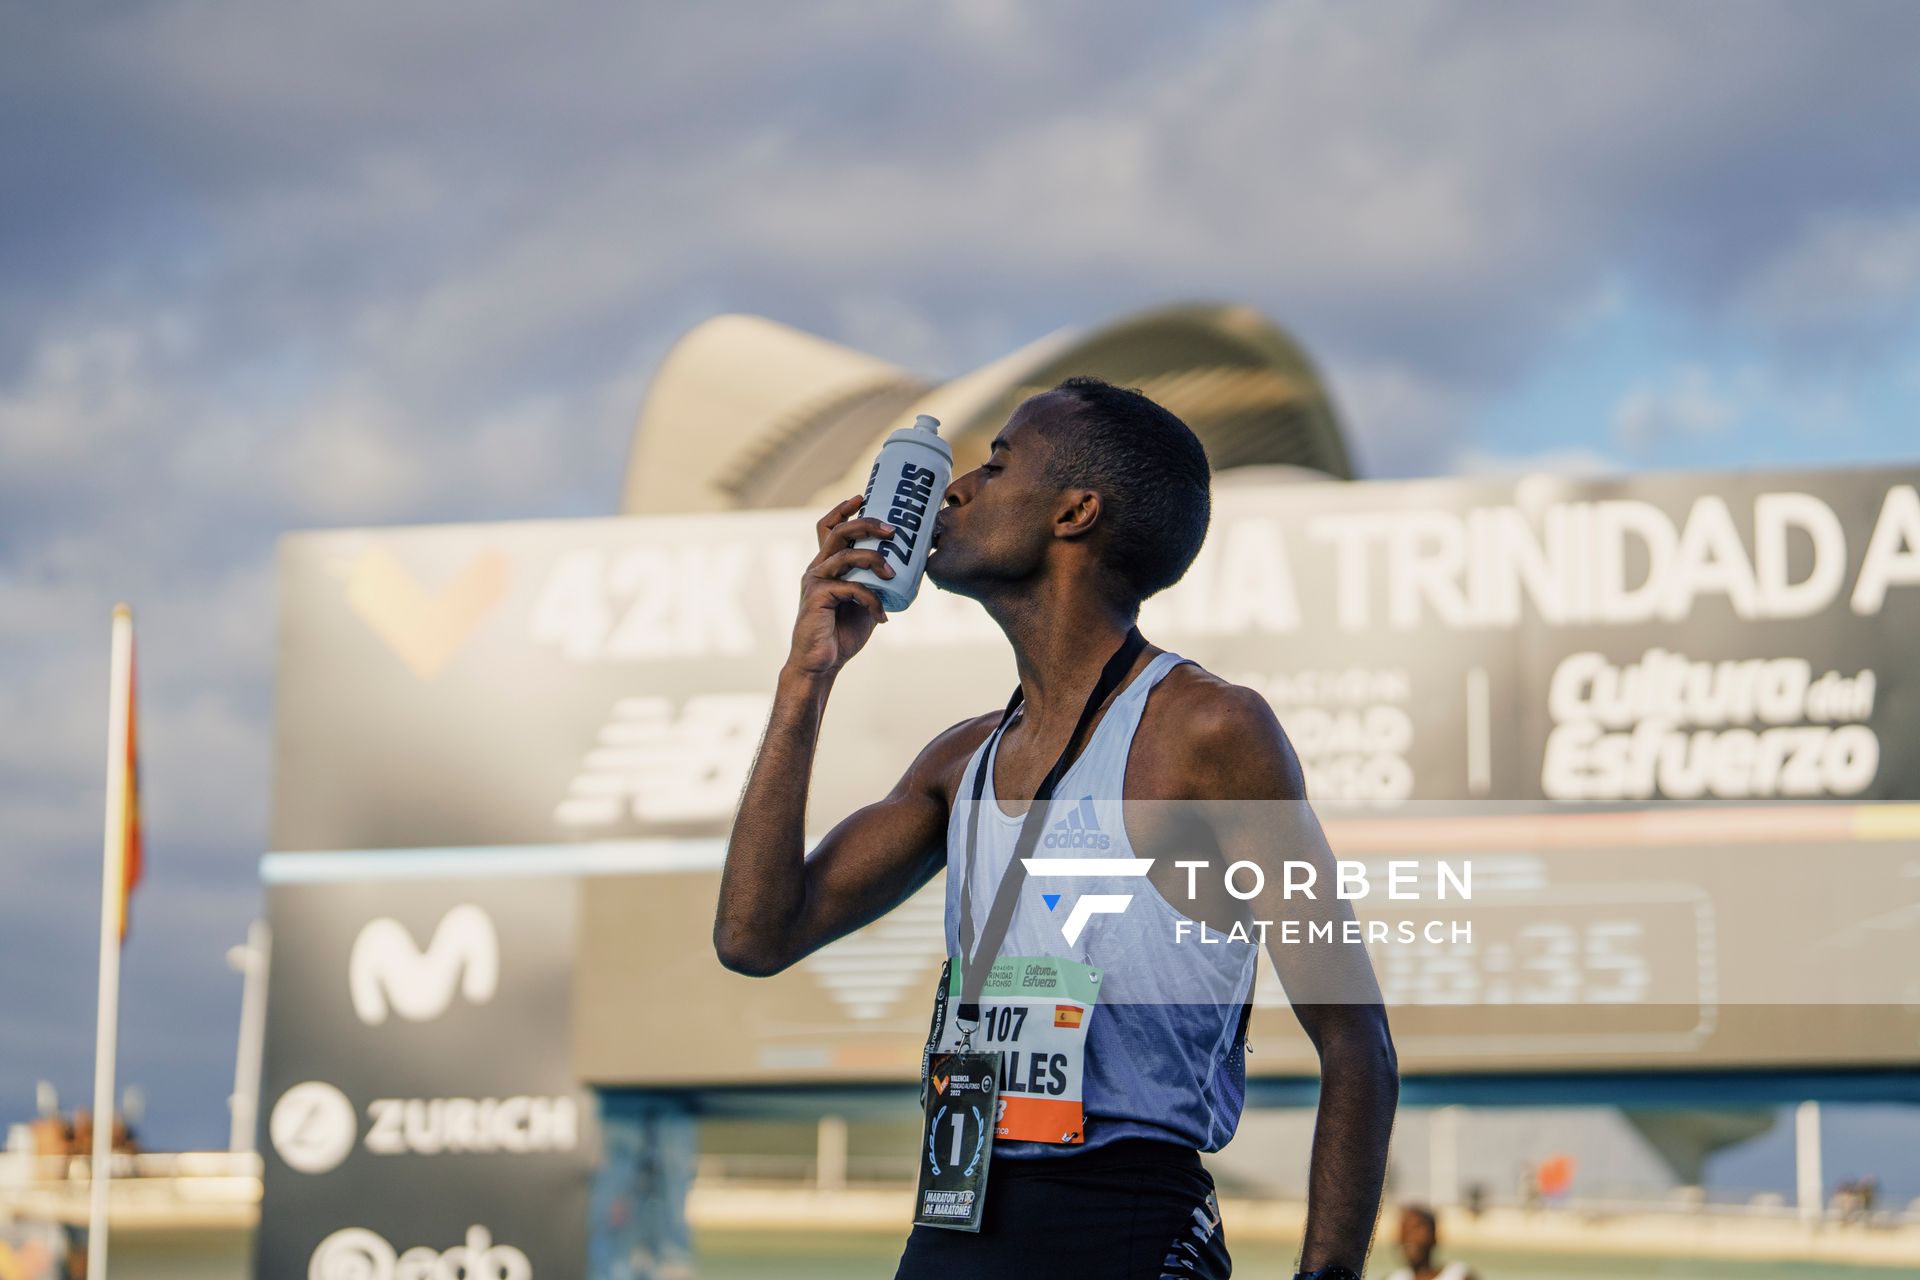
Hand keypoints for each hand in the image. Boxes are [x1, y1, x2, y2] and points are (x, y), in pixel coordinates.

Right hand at [787, 494, 896, 677]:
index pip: (829, 527)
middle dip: (867, 523)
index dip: (843, 509)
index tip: (863, 496)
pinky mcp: (818, 597)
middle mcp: (818, 568)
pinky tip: (882, 616)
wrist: (821, 664)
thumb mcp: (865, 603)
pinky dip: (872, 600)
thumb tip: (908, 571)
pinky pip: (851, 587)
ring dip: (874, 560)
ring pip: (846, 554)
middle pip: (839, 531)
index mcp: (827, 566)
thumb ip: (876, 585)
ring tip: (893, 573)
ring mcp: (816, 581)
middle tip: (893, 530)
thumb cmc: (842, 634)